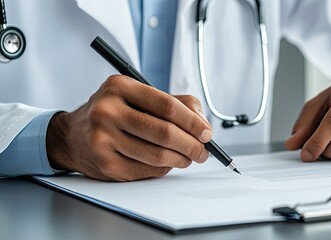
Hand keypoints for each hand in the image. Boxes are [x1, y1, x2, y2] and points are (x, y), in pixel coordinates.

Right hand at [46, 75, 211, 180]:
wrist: (72, 136)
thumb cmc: (114, 113)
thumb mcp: (139, 96)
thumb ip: (176, 103)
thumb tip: (202, 124)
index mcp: (119, 87)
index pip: (167, 106)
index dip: (193, 122)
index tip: (206, 133)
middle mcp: (108, 111)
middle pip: (165, 133)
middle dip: (192, 145)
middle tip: (203, 151)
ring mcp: (103, 139)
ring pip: (158, 156)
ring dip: (181, 159)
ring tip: (188, 157)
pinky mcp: (105, 163)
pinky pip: (147, 170)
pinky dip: (164, 168)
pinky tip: (166, 162)